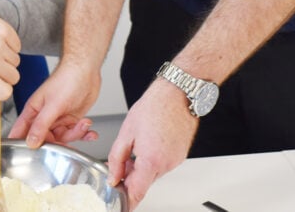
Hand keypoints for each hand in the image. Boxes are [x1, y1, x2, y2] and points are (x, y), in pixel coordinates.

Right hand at [8, 59, 99, 146]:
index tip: (26, 158)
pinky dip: (83, 134)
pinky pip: (75, 133)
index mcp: (33, 111)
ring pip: (62, 138)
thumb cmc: (66, 79)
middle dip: (58, 143)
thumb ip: (41, 125)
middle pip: (45, 140)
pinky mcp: (71, 119)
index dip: (21, 145)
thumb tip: (30, 142)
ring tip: (83, 124)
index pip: (21, 132)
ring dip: (75, 134)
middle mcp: (44, 117)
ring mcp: (58, 119)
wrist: (86, 70)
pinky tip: (90, 131)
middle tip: (67, 140)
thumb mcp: (53, 105)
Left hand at [106, 79, 197, 210]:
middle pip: (145, 182)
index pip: (137, 192)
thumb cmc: (154, 107)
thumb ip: (117, 158)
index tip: (120, 205)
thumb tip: (113, 175)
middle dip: (131, 179)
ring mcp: (176, 160)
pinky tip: (148, 143)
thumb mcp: (126, 132)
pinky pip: (163, 164)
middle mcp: (167, 164)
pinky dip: (153, 160)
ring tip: (136, 145)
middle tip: (120, 165)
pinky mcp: (180, 155)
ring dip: (142, 168)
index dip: (127, 202)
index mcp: (151, 160)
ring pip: (154, 173)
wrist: (177, 94)